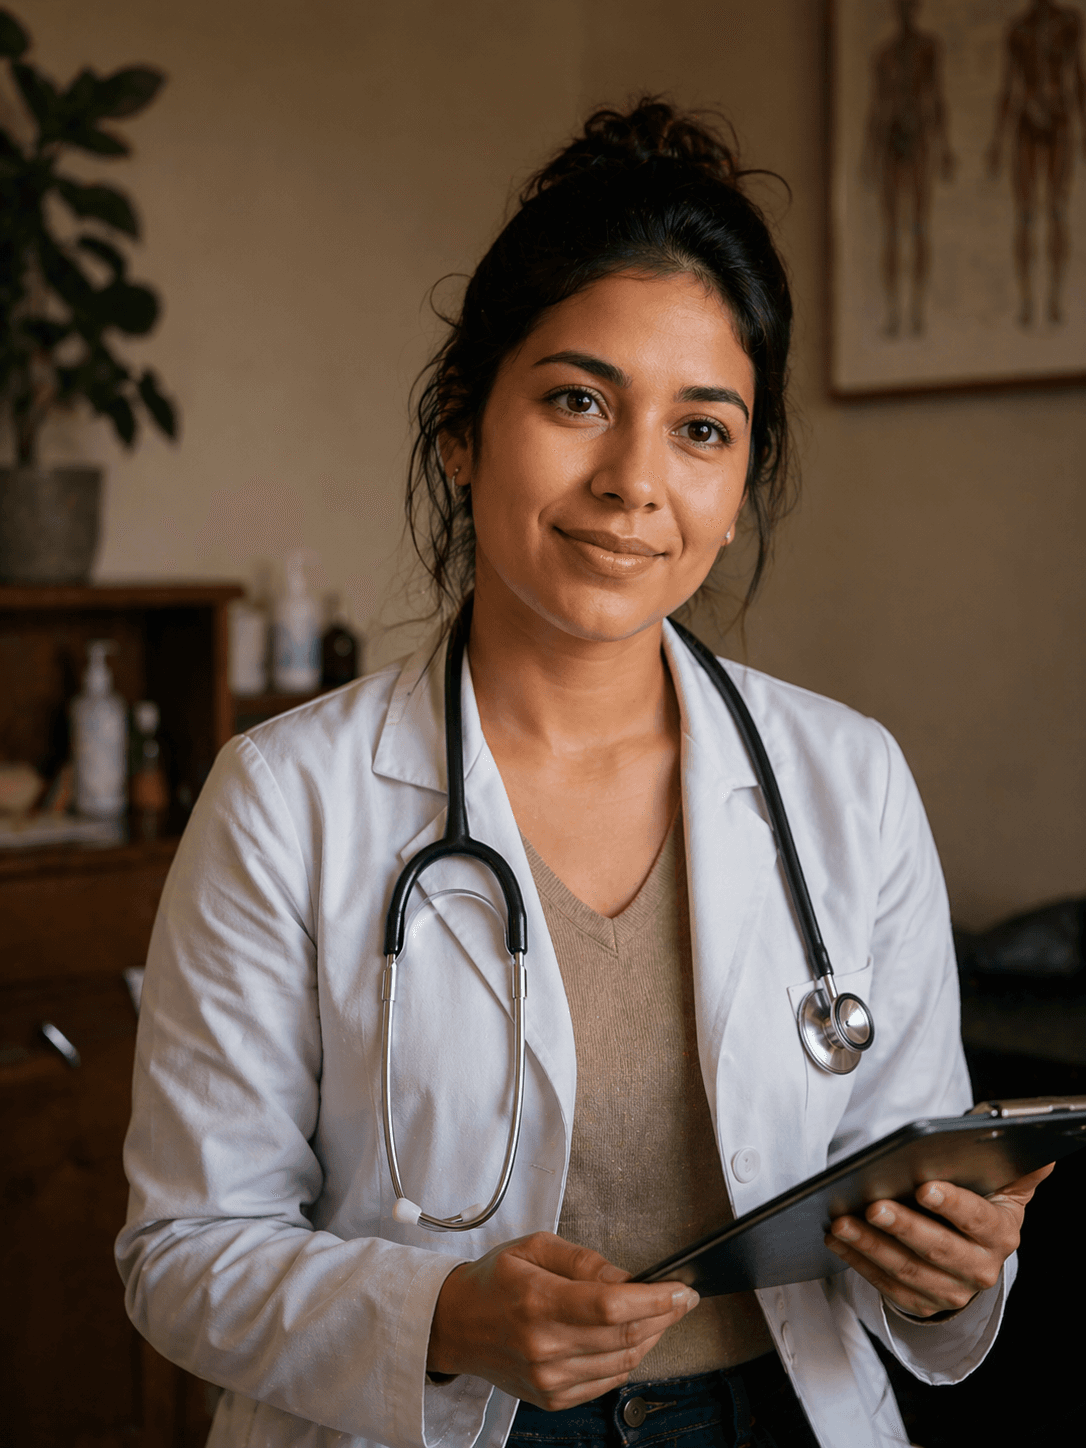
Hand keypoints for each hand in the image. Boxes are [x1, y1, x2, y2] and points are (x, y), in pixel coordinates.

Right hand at [427, 1231, 698, 1408]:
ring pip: (622, 1362)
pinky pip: (607, 1381)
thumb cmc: (495, 1280)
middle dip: (665, 1317)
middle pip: (623, 1337)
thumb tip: (627, 1278)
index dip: (655, 1300)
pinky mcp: (552, 1397)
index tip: (682, 1290)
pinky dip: (629, 1359)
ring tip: (660, 1315)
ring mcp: (548, 1378)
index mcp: (537, 1301)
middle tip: (683, 1300)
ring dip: (652, 1338)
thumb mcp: (534, 1247)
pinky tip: (632, 1338)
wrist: (456, 1324)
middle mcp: (543, 1346)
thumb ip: (584, 1261)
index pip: (610, 1306)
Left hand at [825, 1164, 1053, 1317]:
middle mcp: (980, 1268)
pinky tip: (838, 1240)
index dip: (952, 1204)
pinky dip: (859, 1263)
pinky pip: (886, 1286)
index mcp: (1000, 1233)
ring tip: (841, 1222)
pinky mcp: (923, 1304)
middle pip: (937, 1249)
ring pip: (907, 1270)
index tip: (924, 1187)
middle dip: (903, 1226)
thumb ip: (1019, 1167)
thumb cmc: (980, 1203)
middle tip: (873, 1205)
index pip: (977, 1219)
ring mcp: (951, 1291)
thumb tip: (1042, 1152)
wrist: (972, 1253)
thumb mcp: (1004, 1185)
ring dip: (870, 1246)